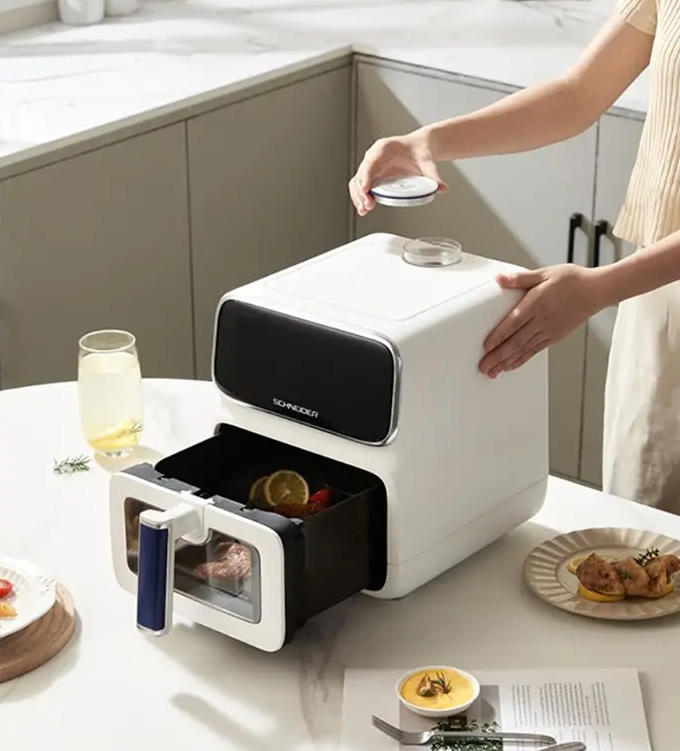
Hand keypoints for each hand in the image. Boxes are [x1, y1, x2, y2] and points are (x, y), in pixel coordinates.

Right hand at [348, 129, 445, 215]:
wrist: (420, 147)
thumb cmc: (420, 151)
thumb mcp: (427, 162)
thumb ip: (433, 175)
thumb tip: (442, 188)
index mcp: (384, 148)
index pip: (369, 164)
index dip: (365, 179)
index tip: (365, 192)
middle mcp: (374, 156)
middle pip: (360, 175)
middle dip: (361, 192)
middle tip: (368, 206)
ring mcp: (371, 165)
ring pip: (357, 182)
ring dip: (358, 197)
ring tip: (364, 210)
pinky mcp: (372, 174)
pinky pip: (361, 186)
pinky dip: (360, 197)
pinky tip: (364, 208)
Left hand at [479, 264, 605, 377]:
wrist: (596, 291)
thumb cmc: (572, 281)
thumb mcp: (544, 273)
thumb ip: (520, 278)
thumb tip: (500, 278)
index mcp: (537, 304)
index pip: (513, 323)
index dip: (499, 336)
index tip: (486, 347)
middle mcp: (542, 321)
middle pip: (516, 342)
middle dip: (498, 356)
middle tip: (484, 366)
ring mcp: (549, 331)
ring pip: (524, 350)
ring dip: (507, 362)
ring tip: (494, 371)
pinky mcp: (555, 337)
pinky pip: (535, 351)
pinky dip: (522, 360)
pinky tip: (511, 365)